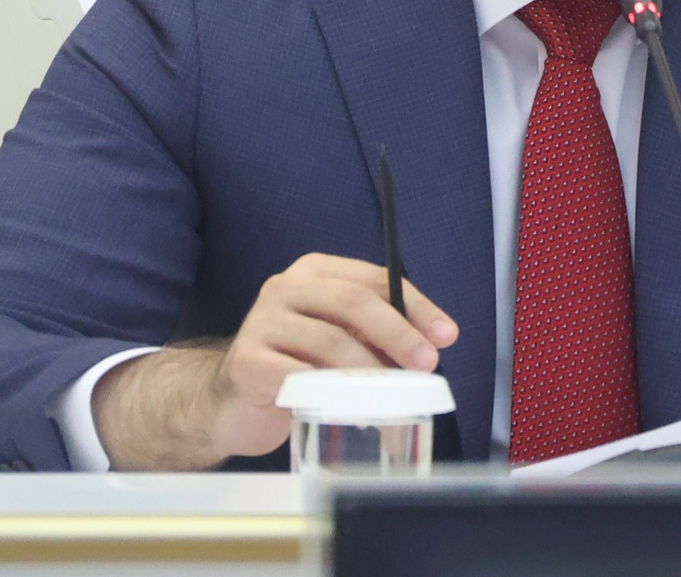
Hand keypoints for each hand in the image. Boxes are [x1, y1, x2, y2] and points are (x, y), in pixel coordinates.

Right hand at [91, 254, 457, 469]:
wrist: (233, 402)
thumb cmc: (297, 366)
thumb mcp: (339, 341)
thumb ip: (376, 335)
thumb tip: (433, 345)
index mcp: (315, 272)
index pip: (374, 278)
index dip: (415, 305)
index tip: (447, 335)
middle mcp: (285, 287)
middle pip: (352, 301)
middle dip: (397, 333)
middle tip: (426, 365)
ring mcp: (261, 321)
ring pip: (329, 340)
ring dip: (370, 372)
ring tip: (394, 397)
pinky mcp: (247, 361)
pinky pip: (299, 376)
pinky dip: (331, 394)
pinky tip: (350, 409)